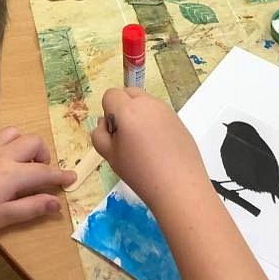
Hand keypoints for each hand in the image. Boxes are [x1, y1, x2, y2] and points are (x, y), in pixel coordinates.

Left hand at [0, 127, 75, 233]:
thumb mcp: (3, 217)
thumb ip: (31, 208)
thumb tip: (56, 203)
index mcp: (14, 174)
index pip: (45, 172)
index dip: (61, 175)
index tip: (72, 177)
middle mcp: (4, 154)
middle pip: (33, 142)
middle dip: (43, 153)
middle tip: (41, 168)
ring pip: (15, 133)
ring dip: (24, 143)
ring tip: (21, 158)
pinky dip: (5, 139)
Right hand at [91, 88, 208, 211]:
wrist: (179, 186)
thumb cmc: (140, 173)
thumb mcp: (110, 156)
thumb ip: (99, 135)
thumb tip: (104, 123)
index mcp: (128, 109)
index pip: (110, 95)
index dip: (108, 112)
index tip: (114, 132)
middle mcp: (148, 103)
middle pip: (129, 93)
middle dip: (123, 107)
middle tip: (126, 135)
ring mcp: (166, 110)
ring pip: (145, 102)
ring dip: (139, 114)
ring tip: (144, 144)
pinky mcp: (178, 120)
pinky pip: (159, 113)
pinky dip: (154, 122)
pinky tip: (159, 147)